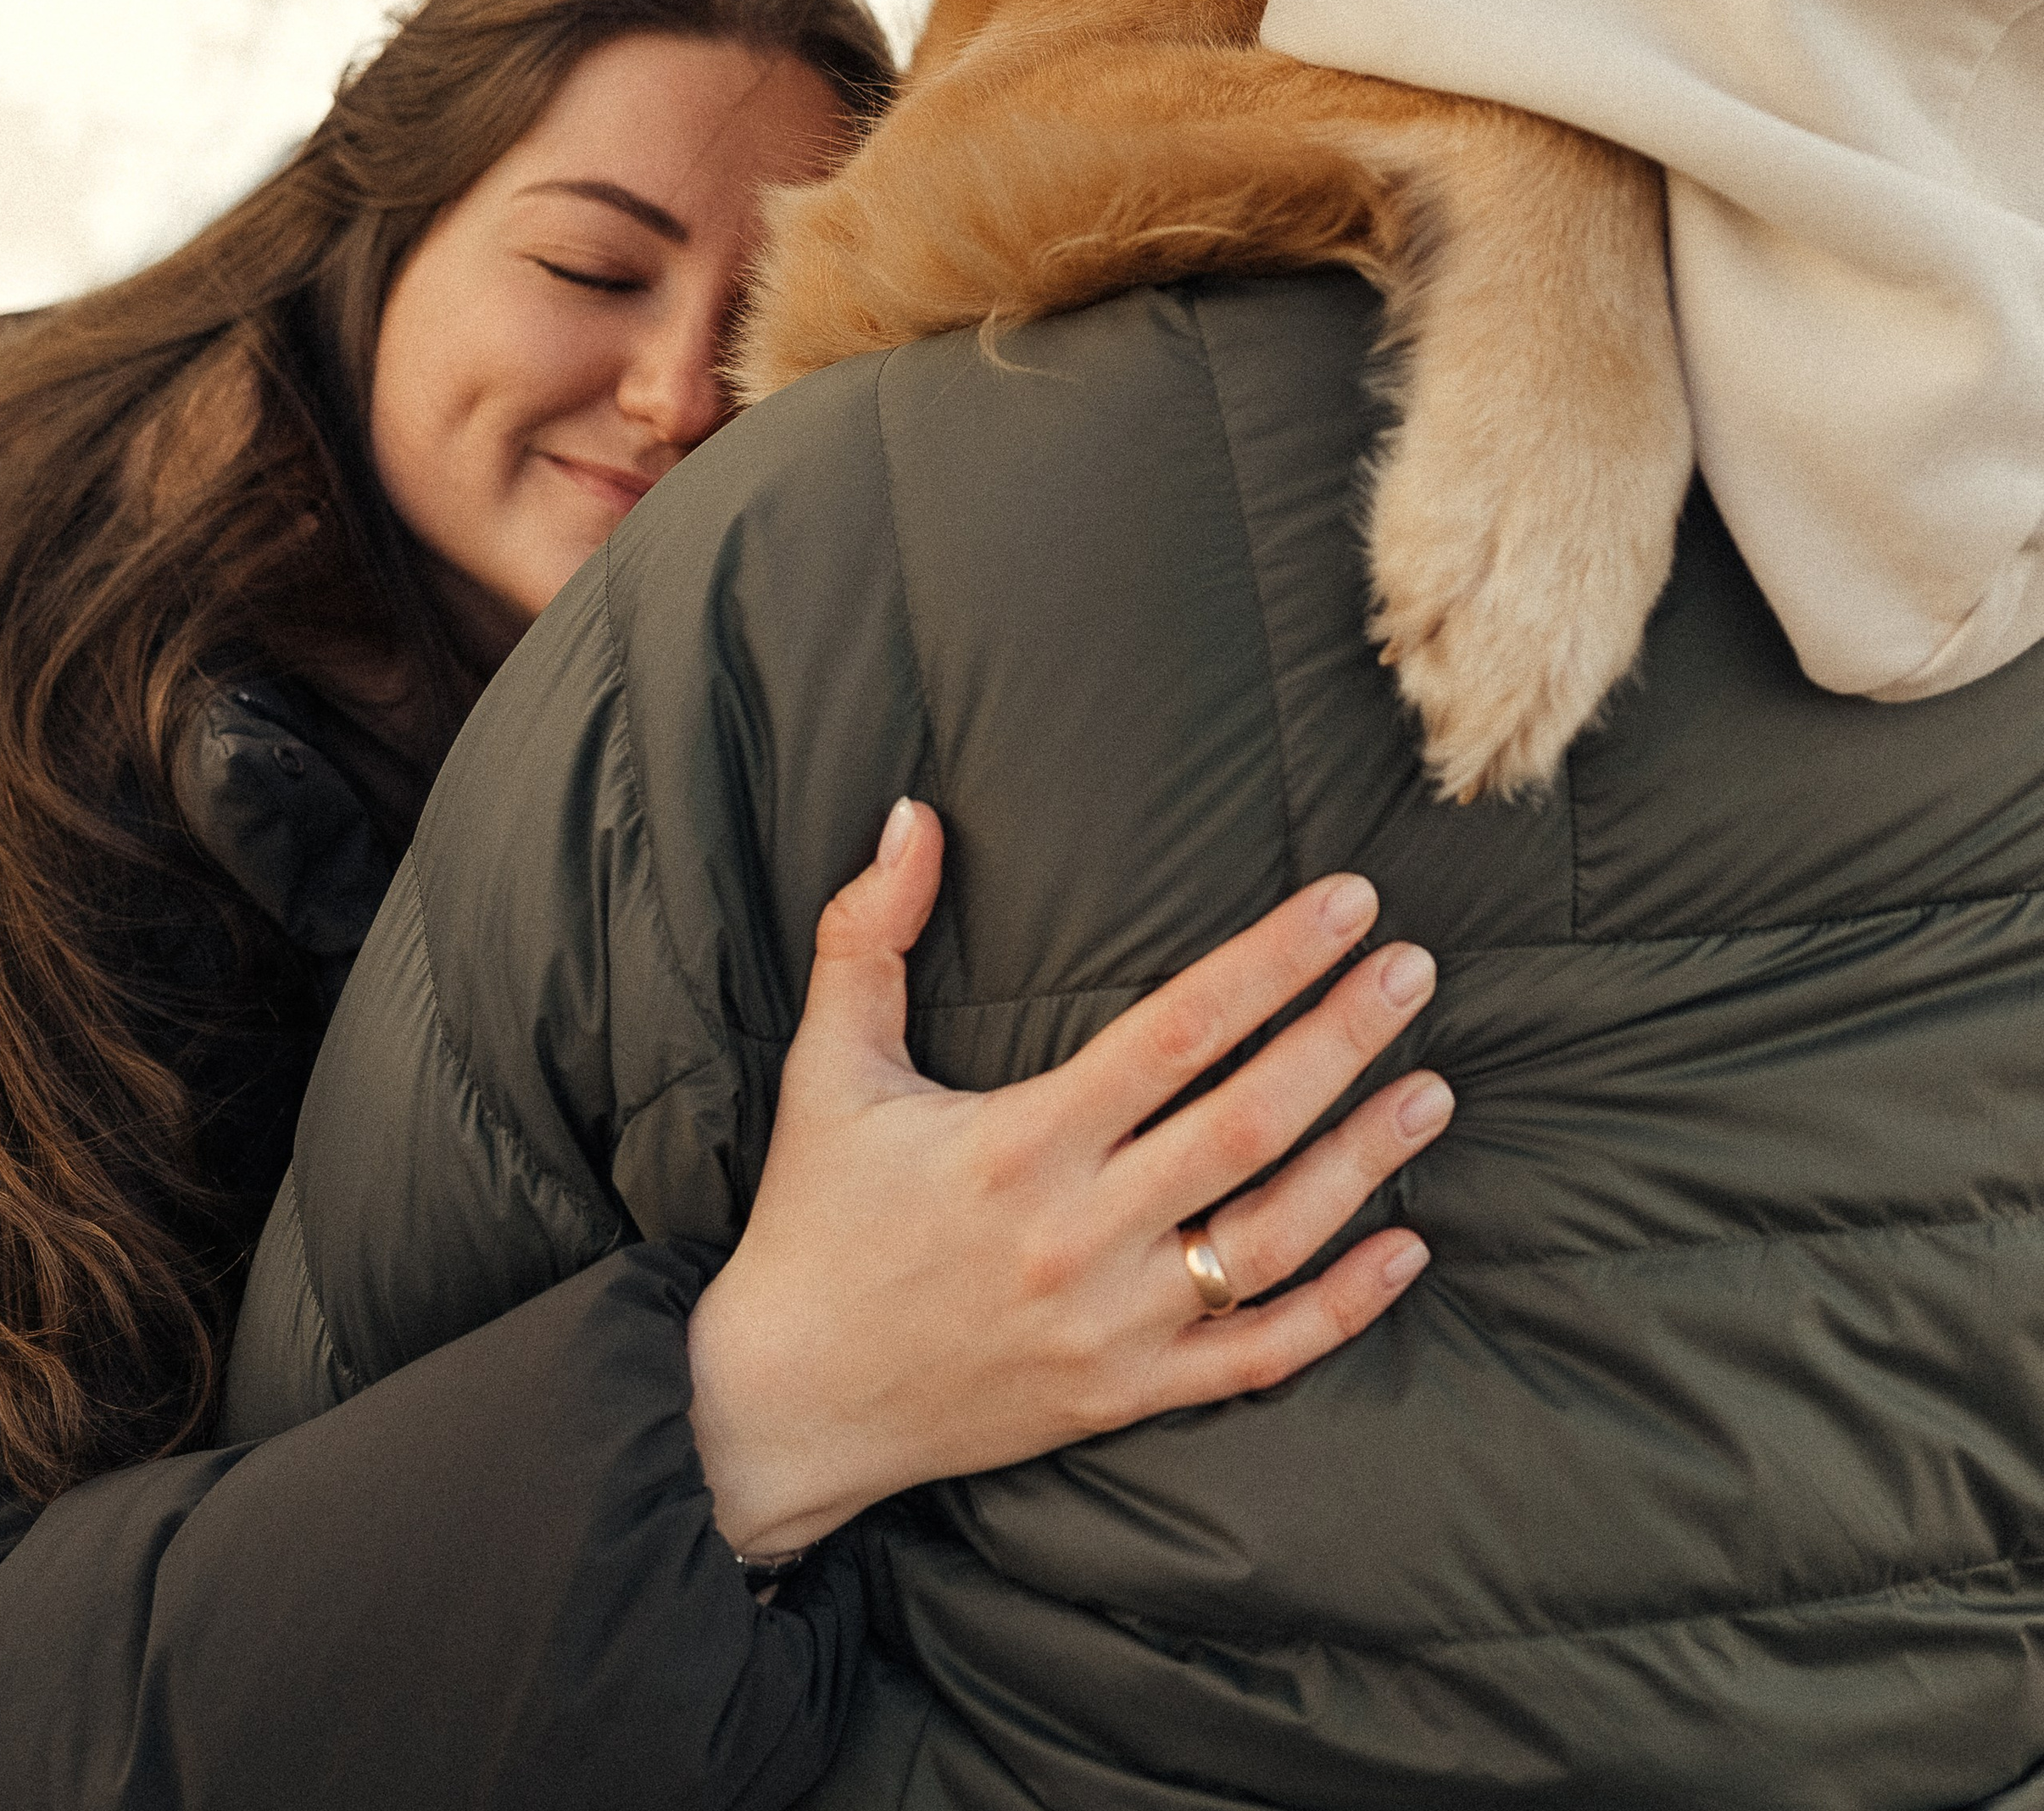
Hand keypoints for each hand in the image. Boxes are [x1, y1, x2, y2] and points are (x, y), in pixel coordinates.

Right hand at [687, 798, 1449, 1560]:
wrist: (784, 1407)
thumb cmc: (814, 1220)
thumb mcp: (826, 1066)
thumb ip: (866, 933)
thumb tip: (912, 812)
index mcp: (1018, 1141)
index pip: (1176, 1031)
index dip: (1270, 961)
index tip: (1346, 904)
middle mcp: (1078, 1233)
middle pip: (1247, 1123)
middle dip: (1341, 1037)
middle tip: (1415, 969)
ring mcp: (1113, 1325)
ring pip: (1271, 1238)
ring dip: (1363, 1162)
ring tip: (1434, 1090)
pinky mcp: (1125, 1394)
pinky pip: (1258, 1357)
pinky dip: (1341, 1308)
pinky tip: (1405, 1248)